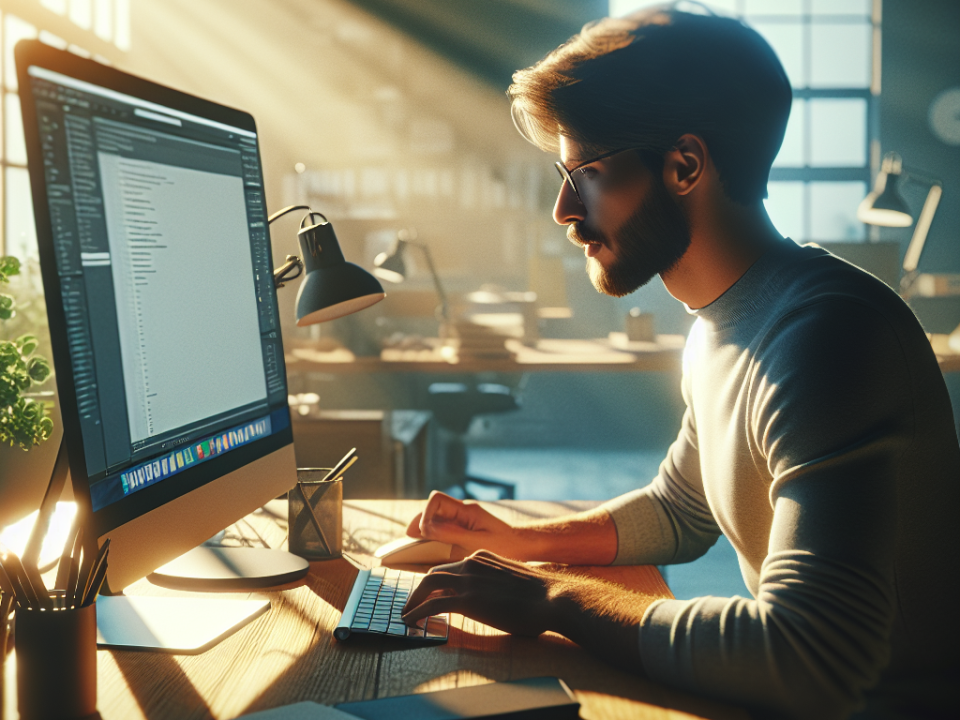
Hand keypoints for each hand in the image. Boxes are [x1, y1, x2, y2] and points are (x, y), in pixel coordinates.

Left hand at [401, 550, 562, 635]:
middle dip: (420, 589)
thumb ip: (498, 583)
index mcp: (483, 557)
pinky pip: (433, 605)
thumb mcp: (514, 580)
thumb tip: (495, 598)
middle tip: (413, 604)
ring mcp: (468, 580)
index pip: (452, 567)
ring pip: (428, 584)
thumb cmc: (541, 595)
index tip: (430, 593)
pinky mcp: (467, 599)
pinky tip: (410, 622)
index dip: (438, 581)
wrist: (552, 597)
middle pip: (434, 573)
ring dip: (414, 600)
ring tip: (406, 614)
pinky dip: (417, 613)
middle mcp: (472, 563)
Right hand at [406, 491, 518, 557]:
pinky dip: (435, 536)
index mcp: (466, 510)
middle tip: (411, 539)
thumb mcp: (477, 543)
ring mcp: (464, 519)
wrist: (524, 546)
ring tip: (416, 545)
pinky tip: (431, 548)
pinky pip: (445, 528)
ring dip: (426, 529)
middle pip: (433, 508)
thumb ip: (451, 535)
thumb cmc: (505, 545)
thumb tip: (425, 529)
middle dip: (421, 522)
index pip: (436, 499)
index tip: (423, 533)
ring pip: (437, 518)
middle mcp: (463, 511)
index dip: (425, 514)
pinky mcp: (466, 529)